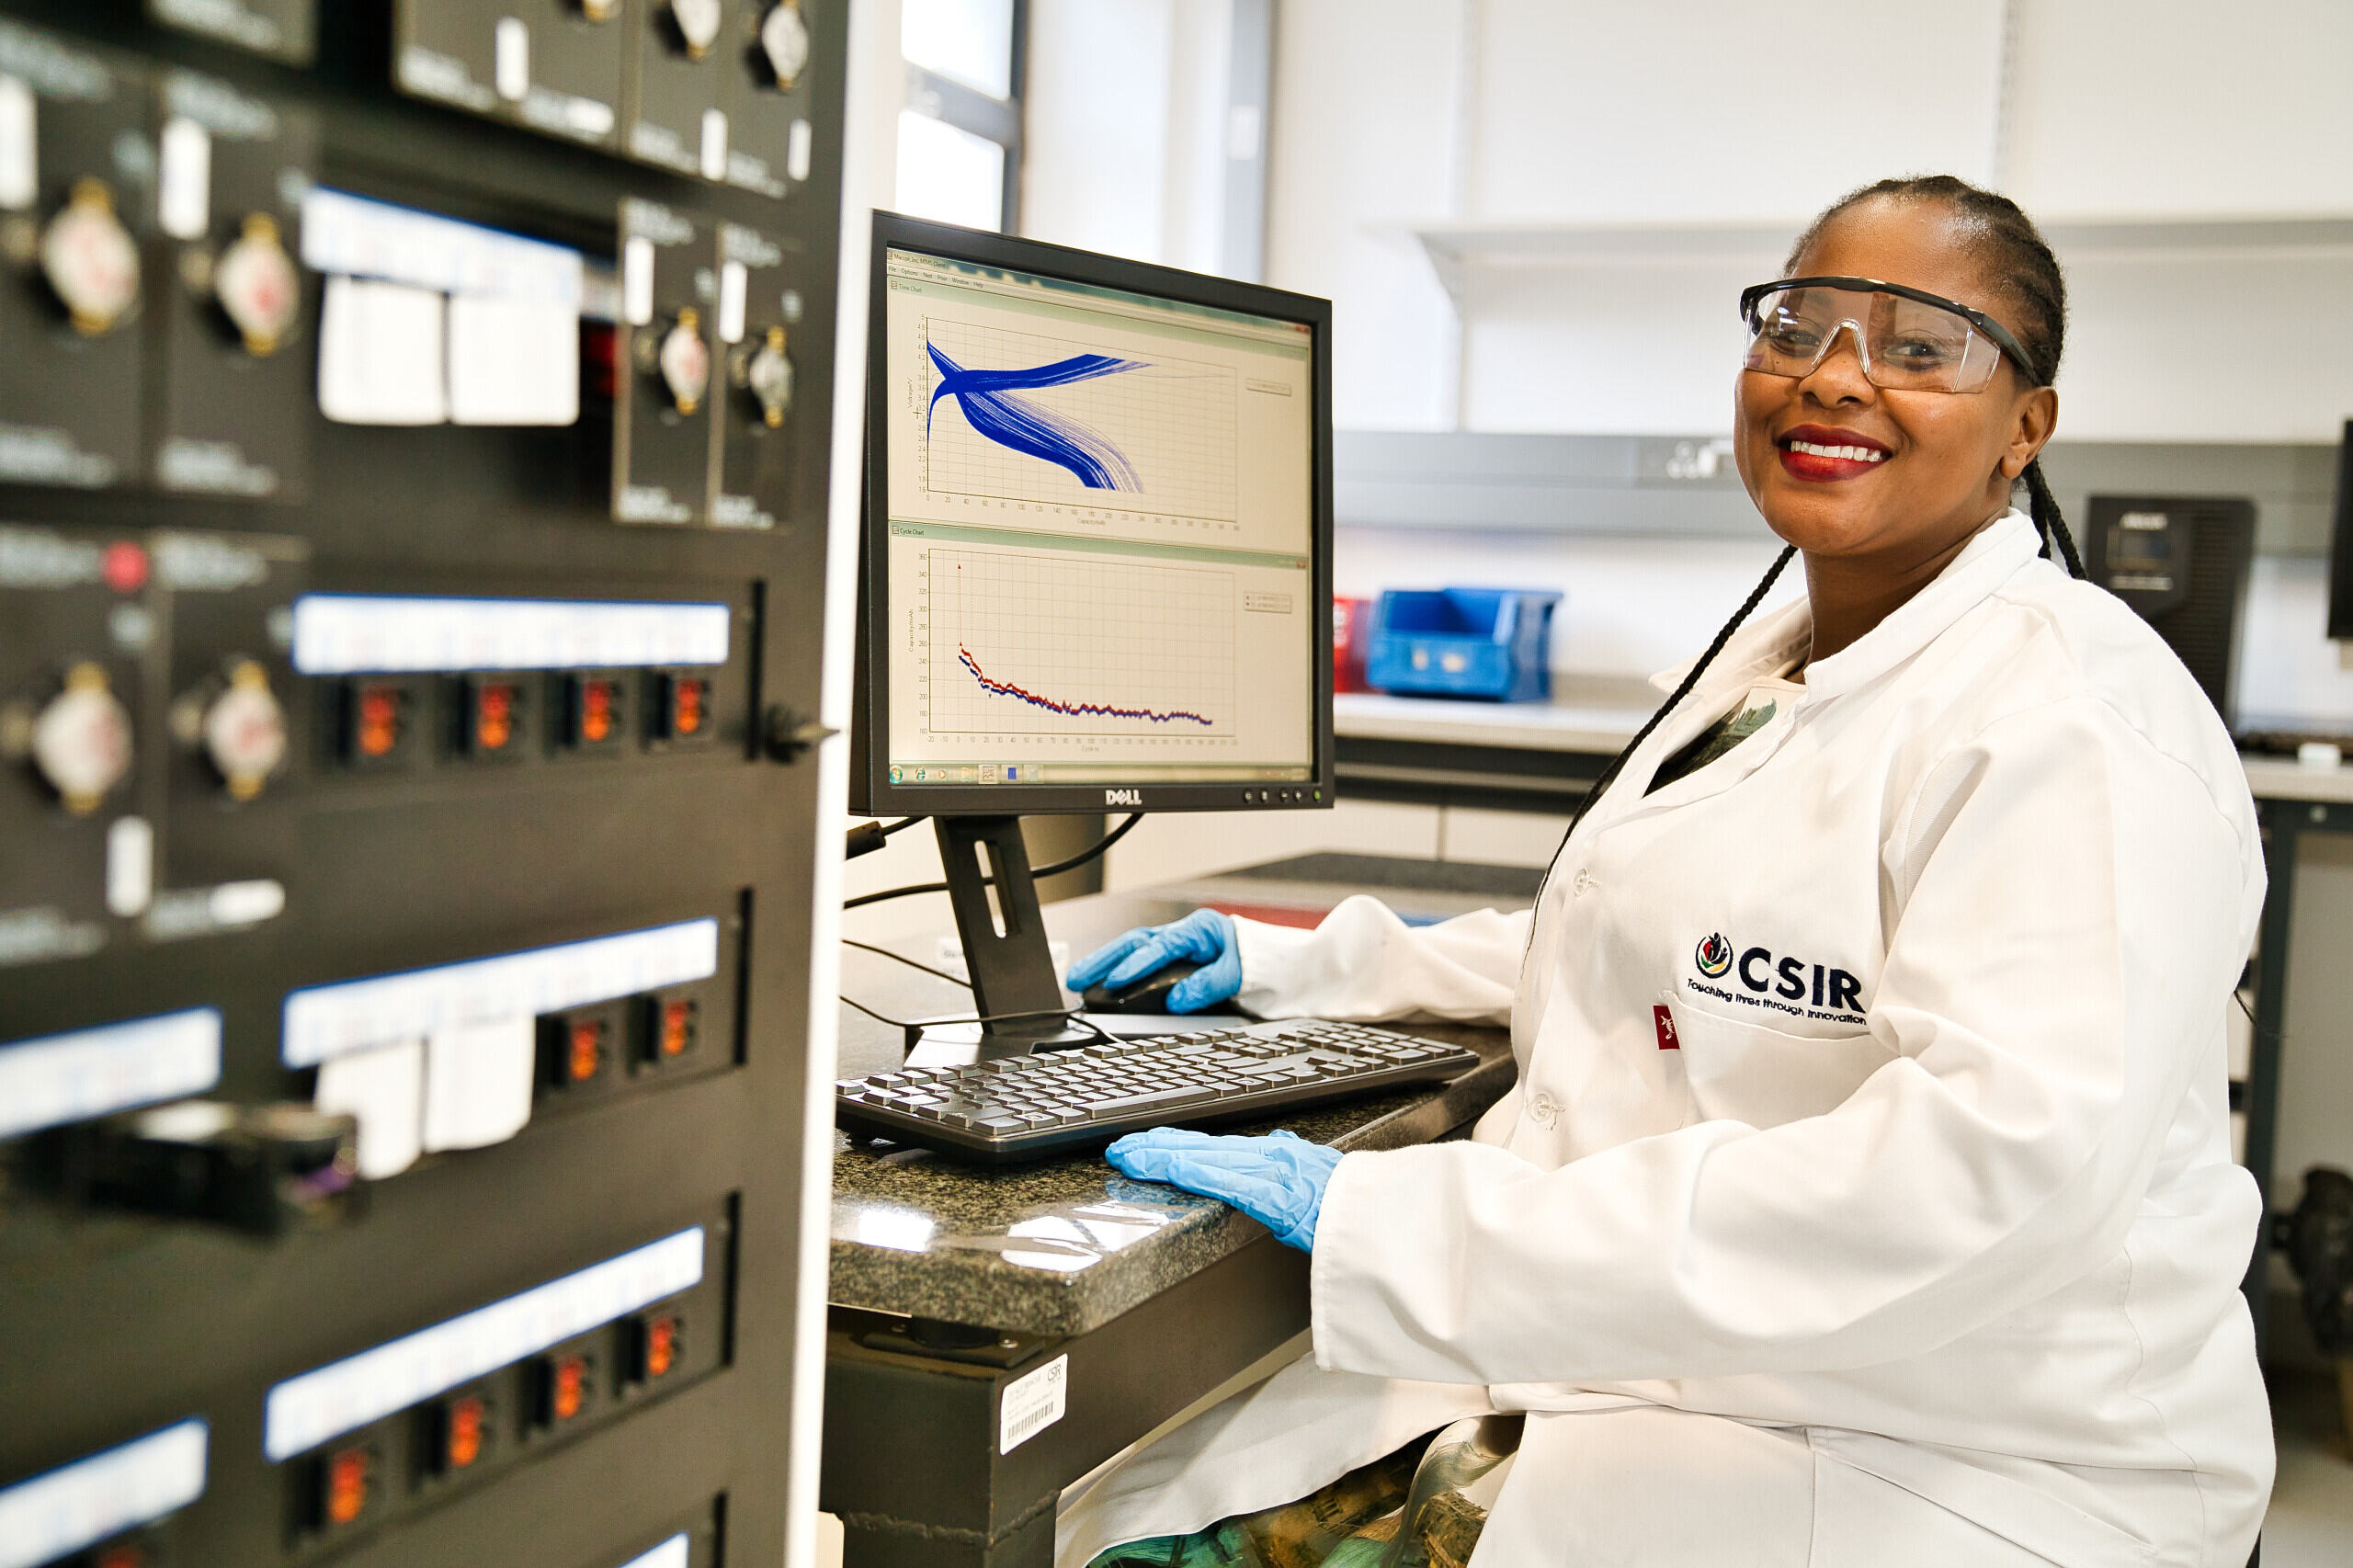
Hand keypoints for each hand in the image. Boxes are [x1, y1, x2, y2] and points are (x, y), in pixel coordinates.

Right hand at [1065, 909, 1240, 1012]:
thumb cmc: (1253, 962)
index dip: (1136, 964)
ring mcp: (1173, 943)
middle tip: (1076, 978)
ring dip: (1103, 964)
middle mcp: (1181, 933)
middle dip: (1102, 960)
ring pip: (1130, 948)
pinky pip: (1137, 958)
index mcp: (1199, 930)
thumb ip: (1208, 986)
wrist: (1267, 959)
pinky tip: (1099, 980)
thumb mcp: (1237, 975)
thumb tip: (1177, 1000)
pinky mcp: (1169, 956)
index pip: (1160, 947)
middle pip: (1133, 942)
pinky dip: (1116, 967)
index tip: (1115, 981)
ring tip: (1077, 980)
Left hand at [1107, 1128, 1341, 1250]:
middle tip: (1120, 1147)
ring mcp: (1273, 1176)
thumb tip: (1282, 1142)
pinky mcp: (1279, 1198)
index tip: (1146, 1145)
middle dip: (1156, 1148)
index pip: (1215, 1148)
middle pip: (1202, 1148)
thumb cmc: (1360, 1204)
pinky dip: (1198, 1172)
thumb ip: (1297, 1158)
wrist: (1391, 1217)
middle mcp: (1271, 1158)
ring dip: (1162, 1157)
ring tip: (1128, 1157)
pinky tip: (1171, 1167)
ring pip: (1207, 1160)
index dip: (1177, 1145)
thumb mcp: (1325, 1173)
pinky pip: (1230, 1183)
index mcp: (1279, 1157)